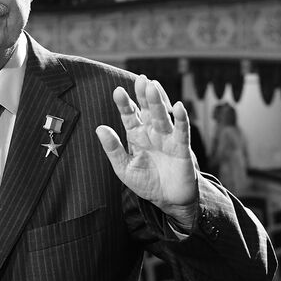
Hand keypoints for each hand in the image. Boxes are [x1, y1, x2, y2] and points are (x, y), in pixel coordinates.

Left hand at [96, 75, 197, 228]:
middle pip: (146, 110)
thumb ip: (113, 148)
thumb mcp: (123, 167)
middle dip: (143, 95)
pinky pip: (181, 131)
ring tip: (152, 86)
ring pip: (162, 116)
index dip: (124, 104)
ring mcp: (167, 138)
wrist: (168, 201)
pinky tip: (177, 106)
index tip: (118, 91)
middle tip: (140, 80)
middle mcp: (151, 132)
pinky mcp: (181, 148)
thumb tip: (99, 128)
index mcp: (136, 135)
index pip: (129, 115)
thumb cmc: (146, 182)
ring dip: (158, 102)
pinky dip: (180, 119)